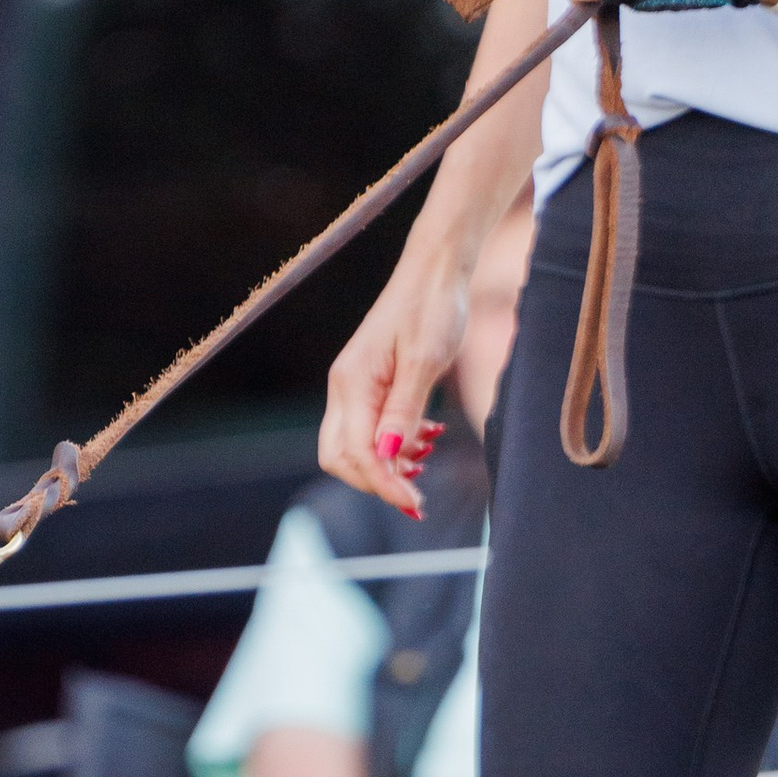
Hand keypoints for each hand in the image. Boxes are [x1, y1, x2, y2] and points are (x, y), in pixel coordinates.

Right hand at [320, 243, 465, 515]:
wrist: (435, 271)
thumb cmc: (432, 308)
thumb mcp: (425, 361)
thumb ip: (404, 411)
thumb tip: (388, 455)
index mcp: (353, 383)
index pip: (357, 452)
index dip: (384, 484)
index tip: (416, 505)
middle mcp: (345, 388)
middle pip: (341, 458)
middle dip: (377, 481)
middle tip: (418, 495)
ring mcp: (356, 387)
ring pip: (355, 447)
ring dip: (388, 464)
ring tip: (428, 459)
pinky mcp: (372, 384)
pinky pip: (371, 430)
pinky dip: (396, 445)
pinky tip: (428, 437)